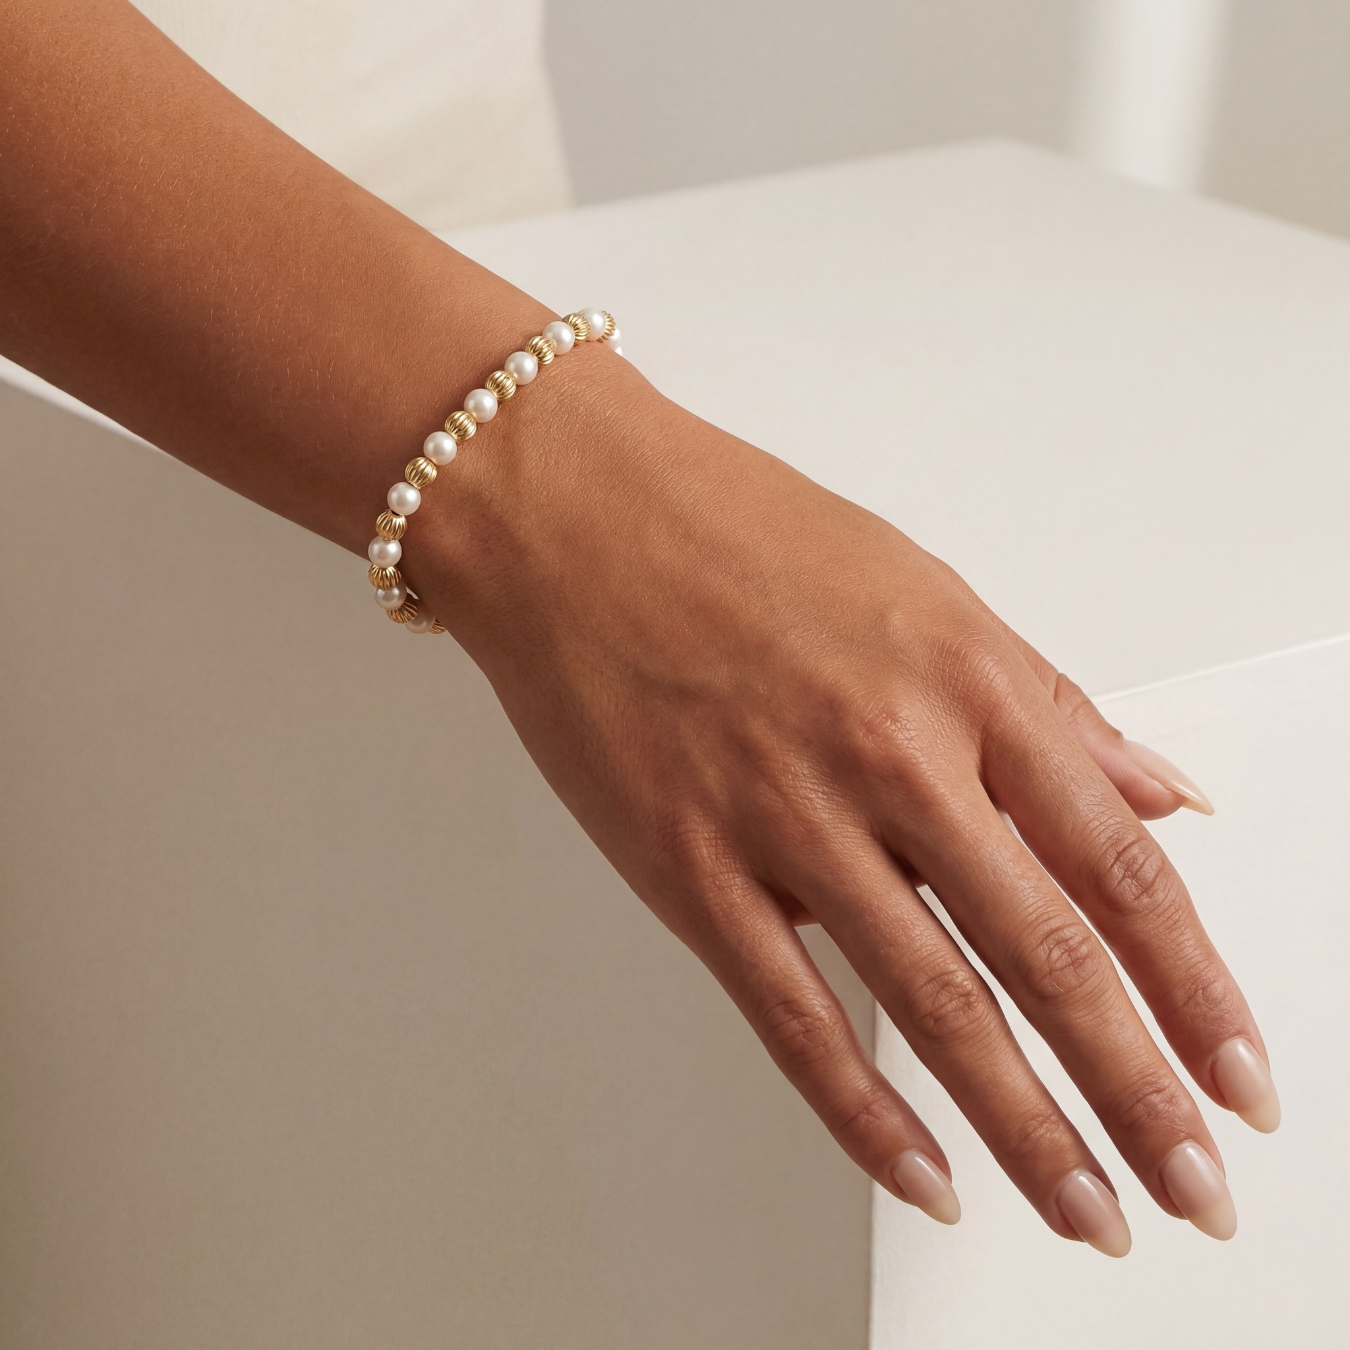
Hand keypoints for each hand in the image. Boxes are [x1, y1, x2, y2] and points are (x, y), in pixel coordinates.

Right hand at [414, 347, 1278, 1256]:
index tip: (1238, 1071)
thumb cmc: (739, 531)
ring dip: (1028, 1130)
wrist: (574, 517)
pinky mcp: (691, 869)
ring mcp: (787, 821)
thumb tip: (1152, 792)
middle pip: (1048, 957)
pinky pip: (793, 1016)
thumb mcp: (924, 591)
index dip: (1197, 986)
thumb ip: (1045, 704)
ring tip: (1088, 1210)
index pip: (1117, 866)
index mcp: (966, 684)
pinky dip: (866, 1114)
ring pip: (934, 1009)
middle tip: (1197, 1184)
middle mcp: (893, 759)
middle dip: (1139, 1093)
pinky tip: (927, 1174)